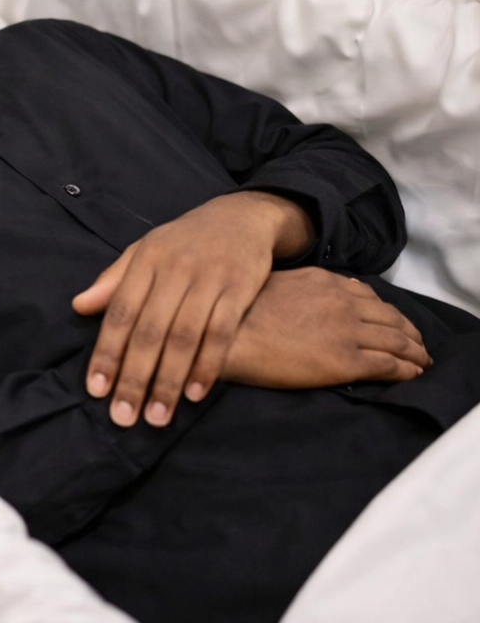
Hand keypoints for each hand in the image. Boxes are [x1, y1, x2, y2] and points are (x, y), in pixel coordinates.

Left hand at [73, 191, 313, 427]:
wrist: (240, 217)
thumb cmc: (183, 242)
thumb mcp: (145, 251)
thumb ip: (114, 280)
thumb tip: (79, 306)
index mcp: (145, 261)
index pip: (119, 312)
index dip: (106, 352)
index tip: (96, 389)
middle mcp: (173, 268)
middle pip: (149, 331)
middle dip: (135, 377)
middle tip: (124, 416)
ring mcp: (208, 277)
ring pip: (183, 336)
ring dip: (168, 381)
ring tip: (158, 417)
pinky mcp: (239, 287)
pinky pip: (221, 332)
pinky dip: (207, 365)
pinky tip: (195, 394)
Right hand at [223, 268, 430, 386]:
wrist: (233, 336)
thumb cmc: (242, 312)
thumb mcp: (276, 284)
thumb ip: (303, 288)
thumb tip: (316, 293)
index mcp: (324, 281)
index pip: (368, 295)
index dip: (385, 310)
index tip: (391, 320)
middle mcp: (342, 302)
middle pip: (390, 316)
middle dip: (408, 330)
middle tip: (417, 343)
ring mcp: (347, 331)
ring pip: (396, 339)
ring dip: (415, 351)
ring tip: (422, 361)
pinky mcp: (346, 361)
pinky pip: (389, 365)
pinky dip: (407, 370)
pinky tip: (413, 374)